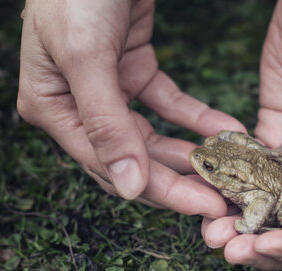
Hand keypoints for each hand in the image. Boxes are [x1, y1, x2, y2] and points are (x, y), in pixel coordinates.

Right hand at [17, 0, 244, 216]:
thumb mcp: (85, 55)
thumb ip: (105, 123)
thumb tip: (126, 186)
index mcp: (54, 109)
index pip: (110, 165)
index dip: (159, 190)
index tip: (203, 204)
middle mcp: (78, 106)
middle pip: (133, 157)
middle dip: (179, 179)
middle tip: (221, 197)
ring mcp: (108, 89)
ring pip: (152, 136)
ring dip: (190, 152)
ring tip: (228, 169)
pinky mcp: (136, 70)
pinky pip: (169, 103)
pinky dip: (196, 116)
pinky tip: (224, 128)